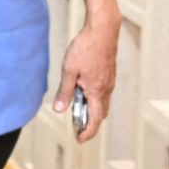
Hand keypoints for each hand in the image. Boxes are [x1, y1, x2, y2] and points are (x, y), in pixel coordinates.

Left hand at [51, 15, 119, 143]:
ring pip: (103, 102)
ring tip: (78, 109)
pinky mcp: (109, 72)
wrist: (103, 29)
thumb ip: (65, 91)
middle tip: (78, 128)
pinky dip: (95, 98)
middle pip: (101, 113)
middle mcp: (106, 89)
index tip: (80, 139)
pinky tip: (83, 90)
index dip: (88, 132)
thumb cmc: (86, 47)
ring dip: (92, 110)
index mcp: (97, 91)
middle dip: (90, 123)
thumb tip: (59, 109)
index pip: (95, 120)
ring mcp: (110, 80)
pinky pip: (104, 92)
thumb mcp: (69, 70)